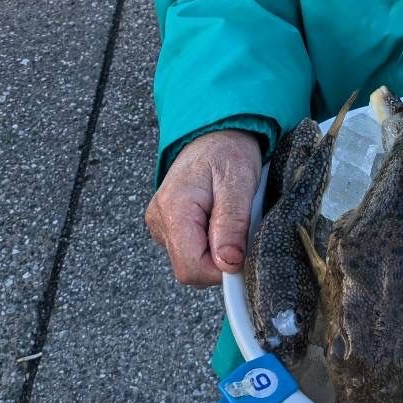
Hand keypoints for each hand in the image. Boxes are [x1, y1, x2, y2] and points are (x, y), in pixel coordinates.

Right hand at [145, 129, 261, 286]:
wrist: (214, 132)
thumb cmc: (227, 150)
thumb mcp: (238, 181)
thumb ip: (231, 224)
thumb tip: (229, 264)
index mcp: (173, 209)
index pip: (191, 268)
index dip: (221, 269)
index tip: (243, 250)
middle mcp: (159, 221)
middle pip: (190, 269)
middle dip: (220, 258)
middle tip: (238, 226)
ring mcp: (161, 225)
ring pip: (192, 261)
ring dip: (216, 249)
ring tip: (228, 217)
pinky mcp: (168, 226)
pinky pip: (191, 250)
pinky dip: (210, 242)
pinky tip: (218, 219)